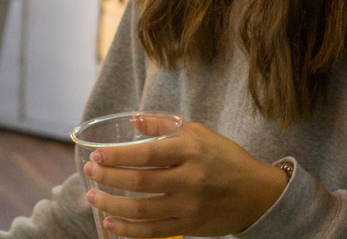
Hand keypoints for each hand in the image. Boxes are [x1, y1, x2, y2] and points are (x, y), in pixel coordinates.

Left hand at [83, 121, 289, 237]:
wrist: (257, 193)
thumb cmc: (225, 158)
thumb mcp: (199, 133)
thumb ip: (164, 125)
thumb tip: (133, 118)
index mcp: (190, 150)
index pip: (146, 153)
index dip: (117, 156)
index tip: (96, 155)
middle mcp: (189, 178)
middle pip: (139, 181)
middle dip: (107, 178)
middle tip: (89, 173)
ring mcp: (190, 205)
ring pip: (141, 209)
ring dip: (111, 204)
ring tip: (93, 197)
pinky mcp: (190, 225)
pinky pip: (153, 231)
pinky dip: (129, 230)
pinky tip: (111, 223)